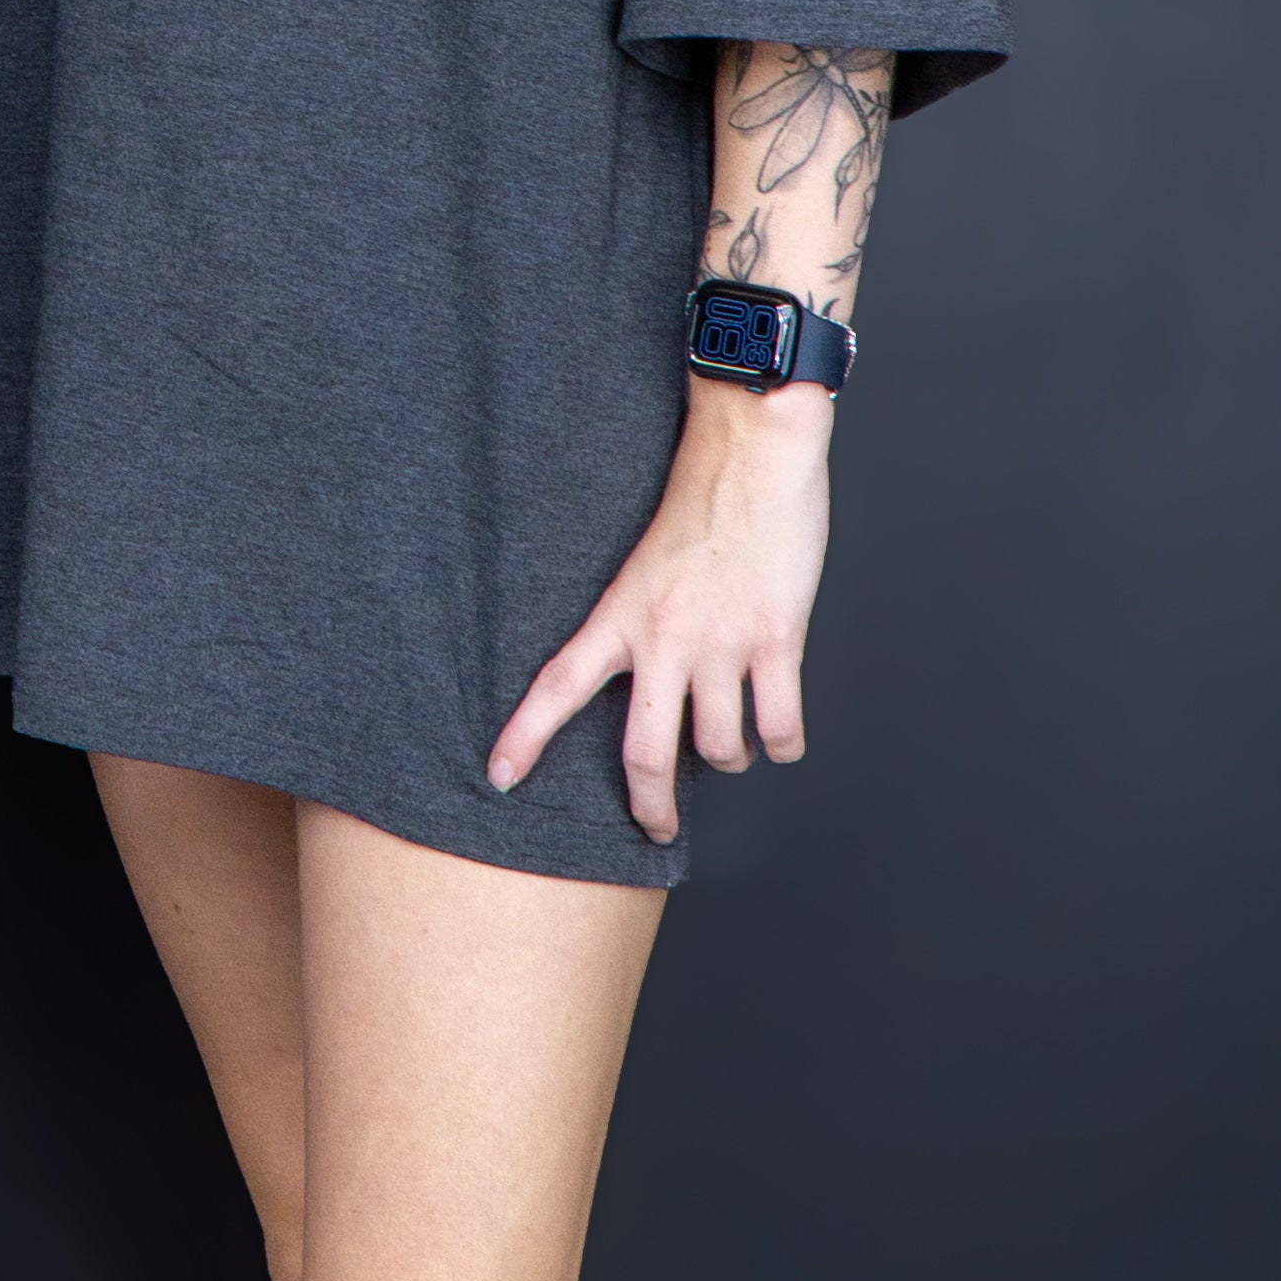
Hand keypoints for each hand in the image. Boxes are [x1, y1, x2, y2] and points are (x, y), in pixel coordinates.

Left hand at [489, 381, 833, 842]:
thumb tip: (658, 682)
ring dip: (731, 759)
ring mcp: (722, 642)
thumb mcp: (645, 566)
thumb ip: (645, 623)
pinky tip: (780, 737)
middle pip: (645, 752)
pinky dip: (782, 745)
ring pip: (722, 749)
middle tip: (654, 829)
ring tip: (735, 747)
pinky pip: (781, 727)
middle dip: (649, 807)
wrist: (751, 451)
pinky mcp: (777, 640)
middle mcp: (665, 637)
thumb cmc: (701, 498)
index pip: (557, 686)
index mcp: (621, 614)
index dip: (525, 736)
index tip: (498, 777)